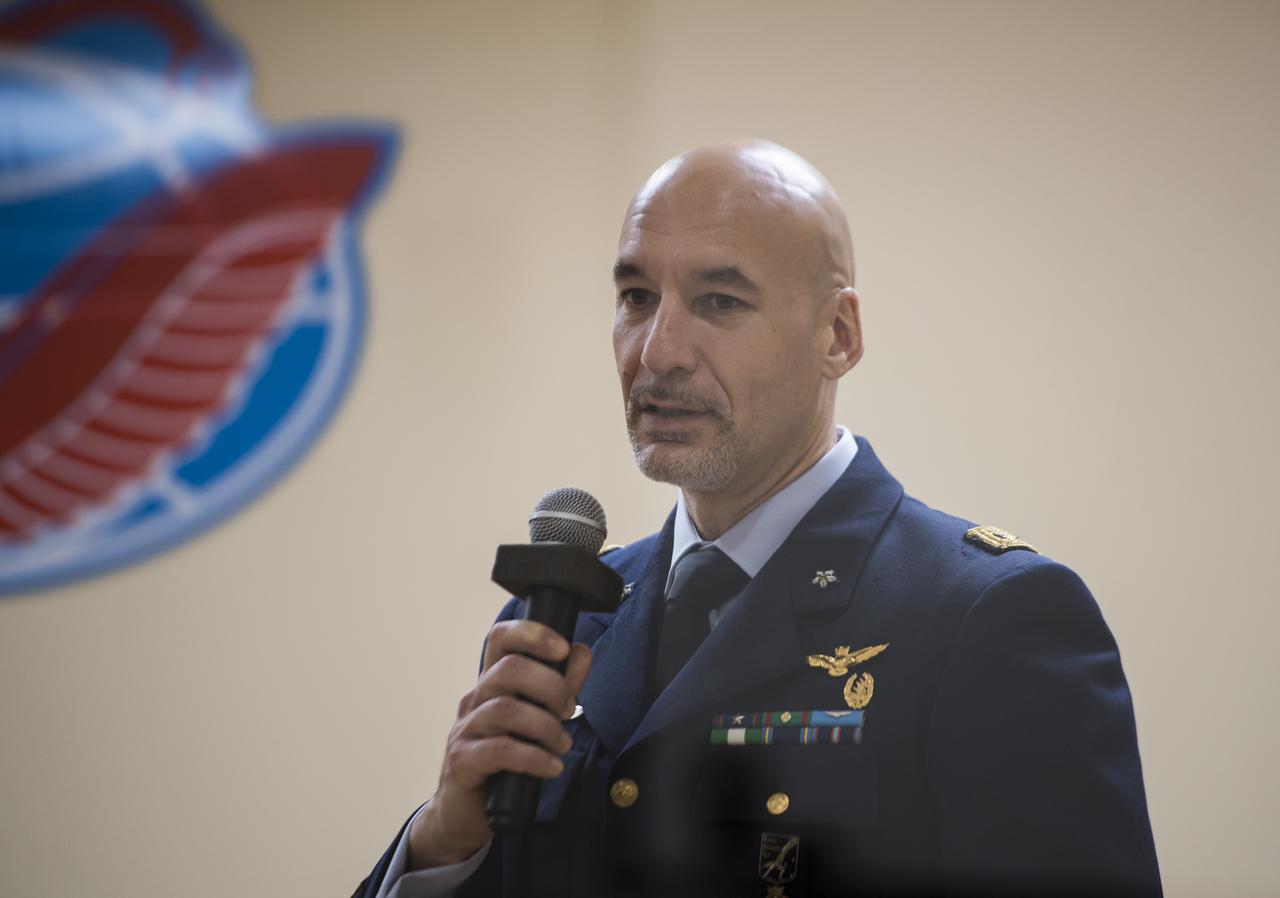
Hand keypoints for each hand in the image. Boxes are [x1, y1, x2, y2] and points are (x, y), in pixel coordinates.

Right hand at [407, 620, 591, 868]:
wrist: (465, 814)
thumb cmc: (503, 763)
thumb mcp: (535, 720)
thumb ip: (559, 686)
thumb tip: (580, 652)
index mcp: (491, 683)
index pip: (501, 638)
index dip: (532, 634)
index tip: (563, 648)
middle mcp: (475, 699)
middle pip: (508, 669)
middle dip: (550, 685)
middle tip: (569, 710)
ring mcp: (465, 729)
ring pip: (505, 709)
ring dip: (545, 726)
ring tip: (563, 745)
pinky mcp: (462, 761)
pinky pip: (499, 750)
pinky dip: (533, 757)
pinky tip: (551, 767)